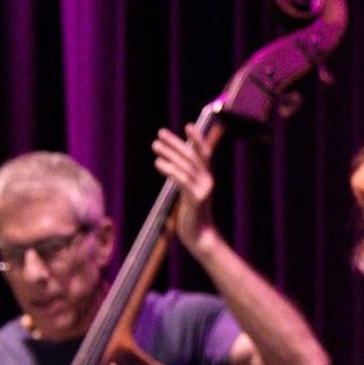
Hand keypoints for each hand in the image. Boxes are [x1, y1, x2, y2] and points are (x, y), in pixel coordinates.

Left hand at [154, 126, 217, 256]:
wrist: (201, 238)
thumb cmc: (193, 218)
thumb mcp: (190, 196)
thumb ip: (186, 183)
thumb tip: (176, 170)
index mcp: (207, 179)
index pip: (204, 154)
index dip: (198, 139)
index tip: (188, 125)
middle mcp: (207, 181)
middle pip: (192, 156)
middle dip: (176, 143)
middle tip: (160, 133)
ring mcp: (203, 190)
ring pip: (185, 166)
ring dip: (169, 153)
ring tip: (155, 145)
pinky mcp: (196, 199)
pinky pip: (181, 180)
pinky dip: (170, 169)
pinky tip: (158, 163)